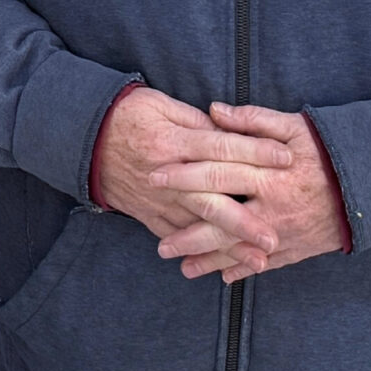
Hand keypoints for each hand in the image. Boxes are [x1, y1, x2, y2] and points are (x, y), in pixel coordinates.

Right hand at [94, 86, 292, 275]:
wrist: (82, 137)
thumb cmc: (126, 115)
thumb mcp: (159, 104)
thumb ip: (197, 121)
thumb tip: (230, 133)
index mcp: (172, 142)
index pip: (221, 148)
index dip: (255, 152)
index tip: (288, 158)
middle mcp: (166, 176)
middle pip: (211, 200)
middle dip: (244, 221)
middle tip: (275, 237)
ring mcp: (156, 199)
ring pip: (197, 226)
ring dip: (228, 246)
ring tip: (259, 261)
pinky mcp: (147, 213)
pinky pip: (174, 236)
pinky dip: (197, 253)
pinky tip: (221, 266)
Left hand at [152, 102, 348, 282]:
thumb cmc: (329, 150)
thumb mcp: (294, 127)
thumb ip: (253, 120)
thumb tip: (213, 110)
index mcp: (268, 175)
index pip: (216, 174)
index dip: (183, 176)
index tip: (155, 177)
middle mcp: (273, 208)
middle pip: (222, 222)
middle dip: (188, 234)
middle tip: (159, 244)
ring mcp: (285, 232)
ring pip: (240, 249)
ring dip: (210, 260)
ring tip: (182, 266)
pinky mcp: (300, 247)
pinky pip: (268, 263)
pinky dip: (245, 270)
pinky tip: (222, 275)